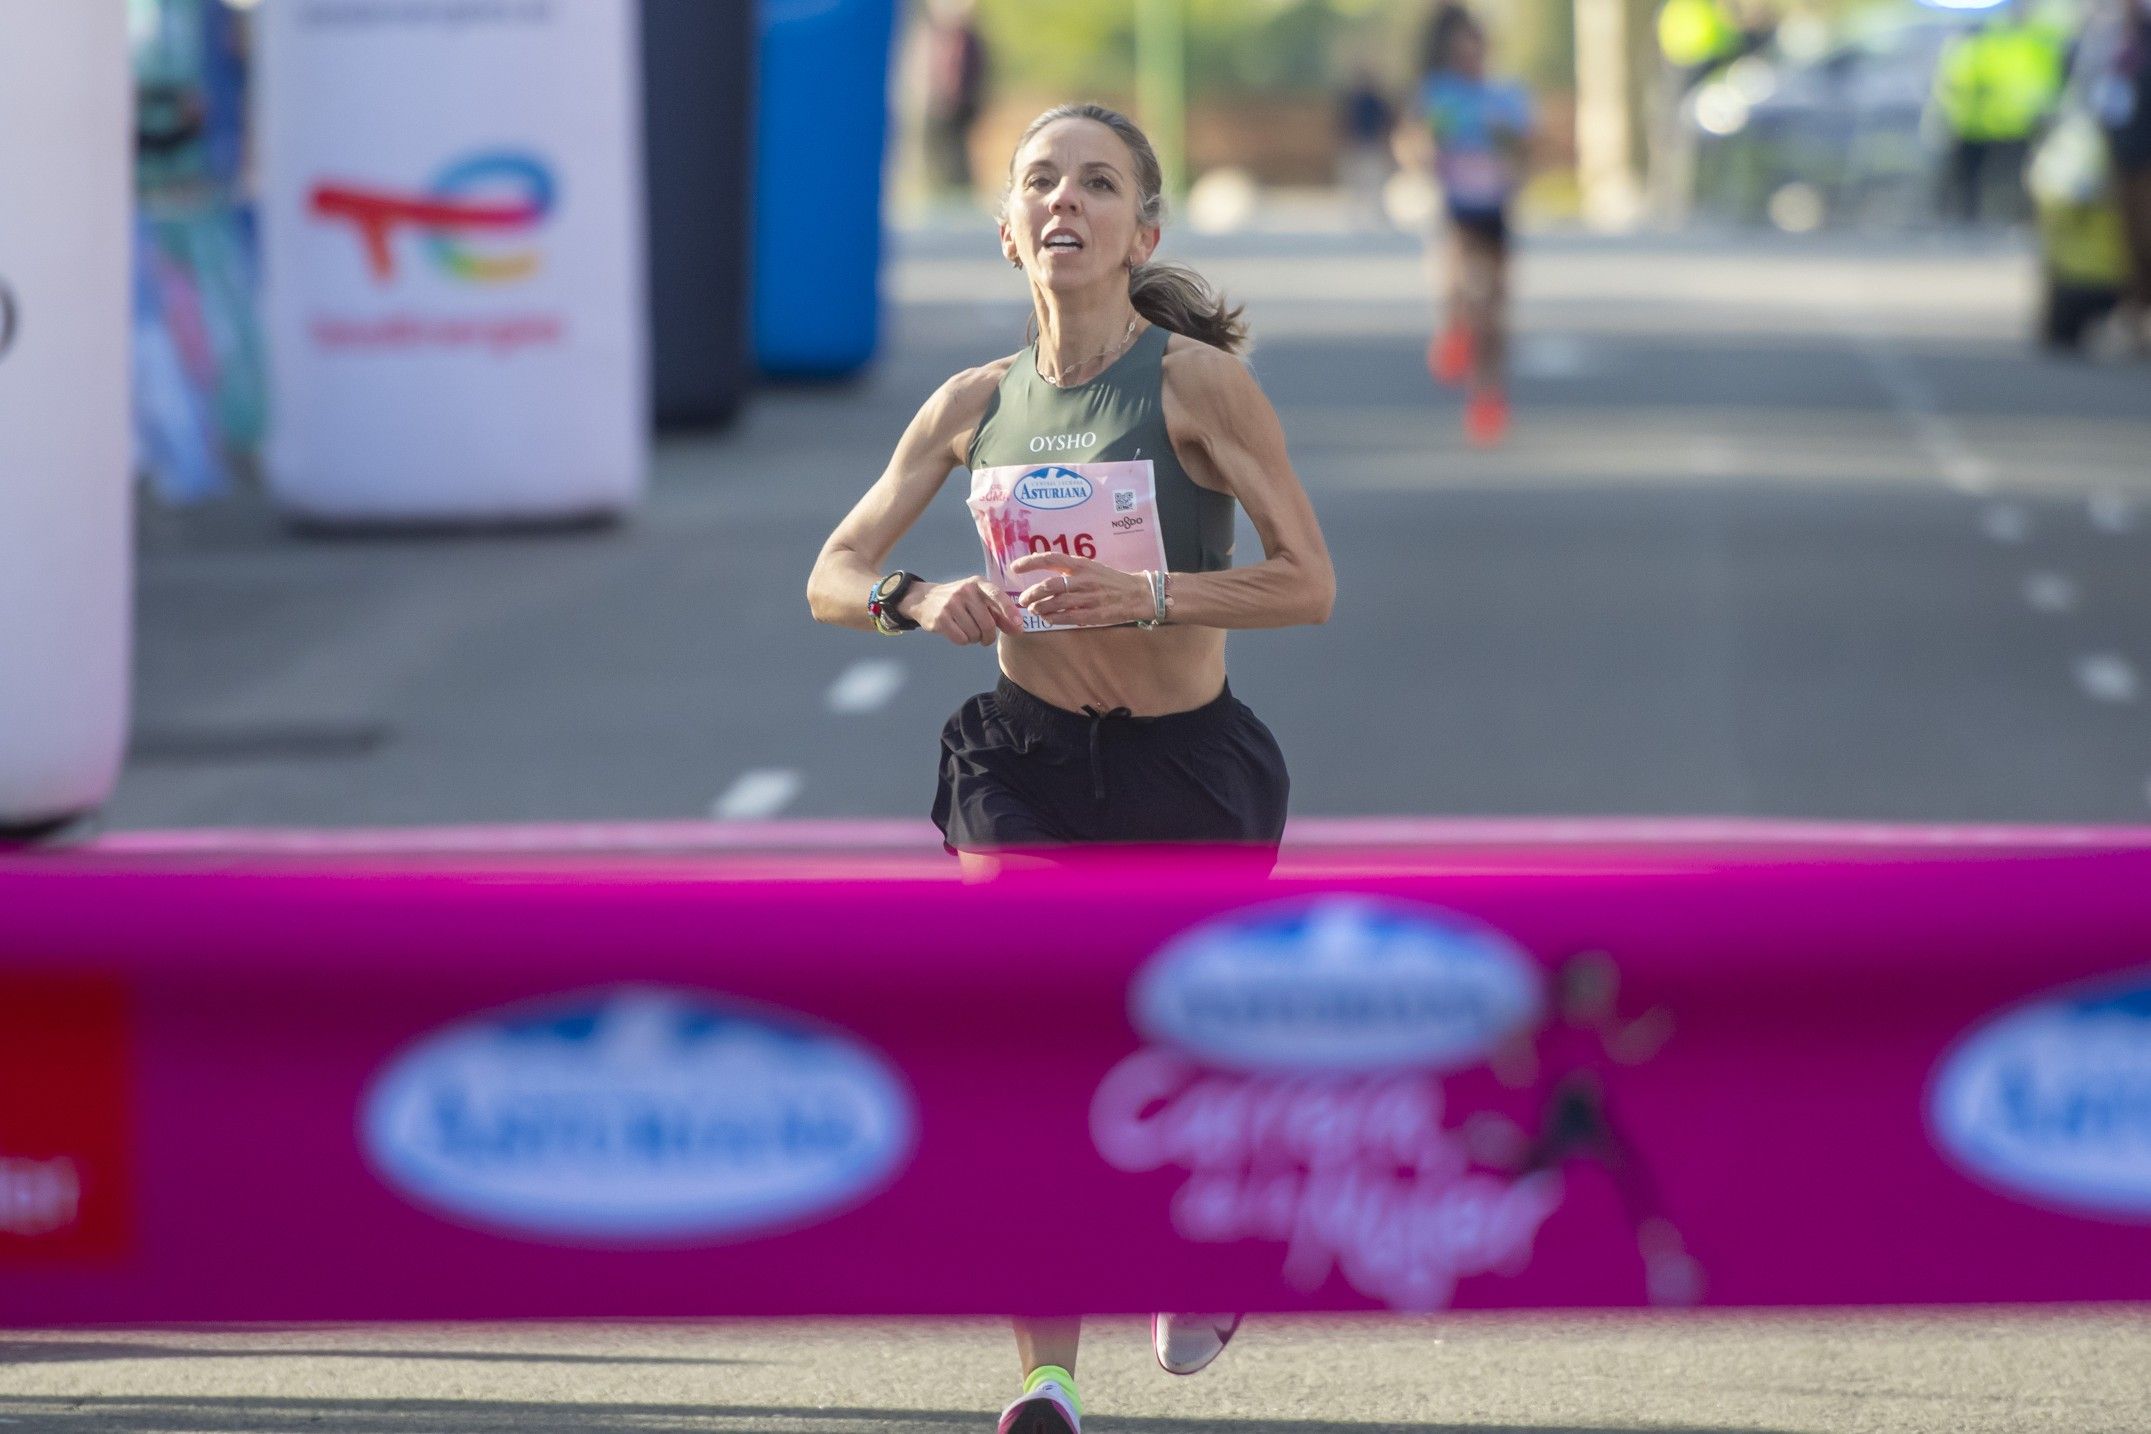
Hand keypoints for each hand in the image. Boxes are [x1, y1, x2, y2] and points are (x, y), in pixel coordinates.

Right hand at [905, 576, 1022, 645]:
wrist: (926, 599)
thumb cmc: (961, 602)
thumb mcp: (979, 600)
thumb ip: (999, 614)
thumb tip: (1019, 630)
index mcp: (978, 583)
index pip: (997, 595)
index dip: (1009, 611)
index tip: (1019, 625)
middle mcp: (965, 591)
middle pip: (987, 623)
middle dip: (989, 637)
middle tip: (985, 639)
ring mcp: (951, 604)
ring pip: (974, 634)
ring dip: (974, 639)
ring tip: (968, 631)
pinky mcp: (941, 618)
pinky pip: (961, 639)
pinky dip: (964, 641)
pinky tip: (959, 633)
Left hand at [1009, 552, 1149, 625]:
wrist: (1138, 593)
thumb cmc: (1110, 580)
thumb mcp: (1091, 567)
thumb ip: (1070, 570)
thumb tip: (1044, 573)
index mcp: (1081, 564)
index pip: (1050, 559)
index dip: (1030, 562)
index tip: (1015, 567)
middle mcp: (1083, 579)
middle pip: (1049, 586)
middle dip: (1031, 594)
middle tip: (1023, 599)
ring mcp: (1088, 598)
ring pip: (1055, 603)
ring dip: (1040, 608)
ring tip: (1034, 610)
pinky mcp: (1094, 615)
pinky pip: (1067, 618)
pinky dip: (1054, 619)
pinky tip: (1048, 619)